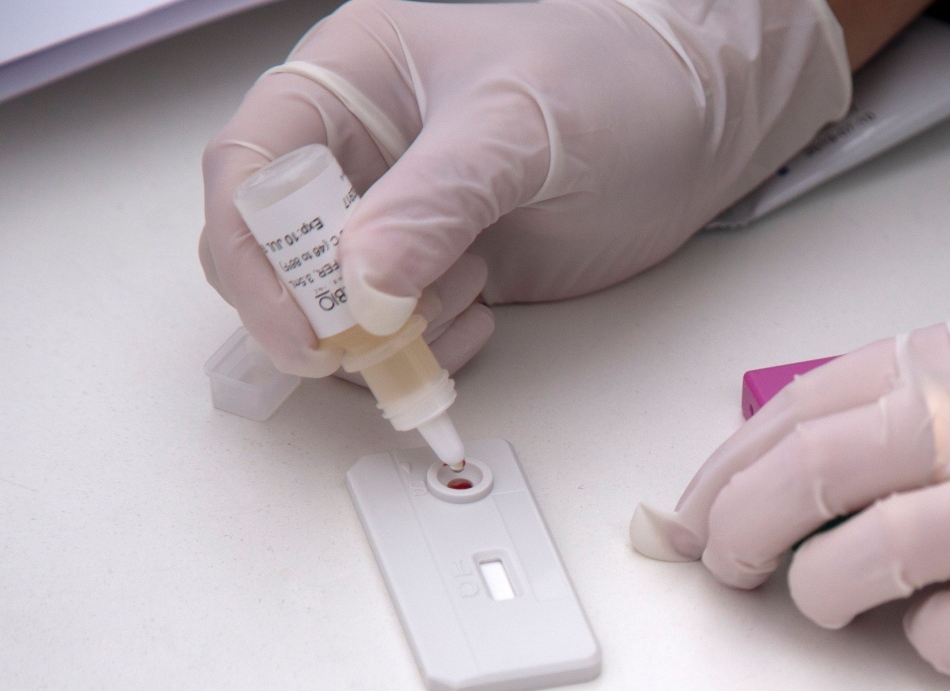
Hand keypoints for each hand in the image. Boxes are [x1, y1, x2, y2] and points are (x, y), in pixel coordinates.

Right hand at [201, 0, 848, 375]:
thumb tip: (361, 278)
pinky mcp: (444, 271)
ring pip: (334, 307)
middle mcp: (357, 151)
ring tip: (470, 297)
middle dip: (318, 312)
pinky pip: (399, 334)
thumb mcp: (519, 127)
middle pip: (272, 252)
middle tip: (380, 343)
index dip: (253, 256)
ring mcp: (399, 218)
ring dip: (386, 335)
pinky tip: (485, 318)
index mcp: (346, 80)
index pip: (249, 168)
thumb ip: (436, 201)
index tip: (300, 329)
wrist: (700, 119)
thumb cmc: (615, 80)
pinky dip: (428, 351)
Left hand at [640, 279, 949, 674]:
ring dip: (823, 597)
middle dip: (738, 537)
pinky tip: (945, 633)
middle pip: (807, 484)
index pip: (805, 409)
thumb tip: (839, 437)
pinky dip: (929, 645)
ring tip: (831, 602)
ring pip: (860, 568)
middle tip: (729, 570)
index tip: (698, 507)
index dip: (728, 467)